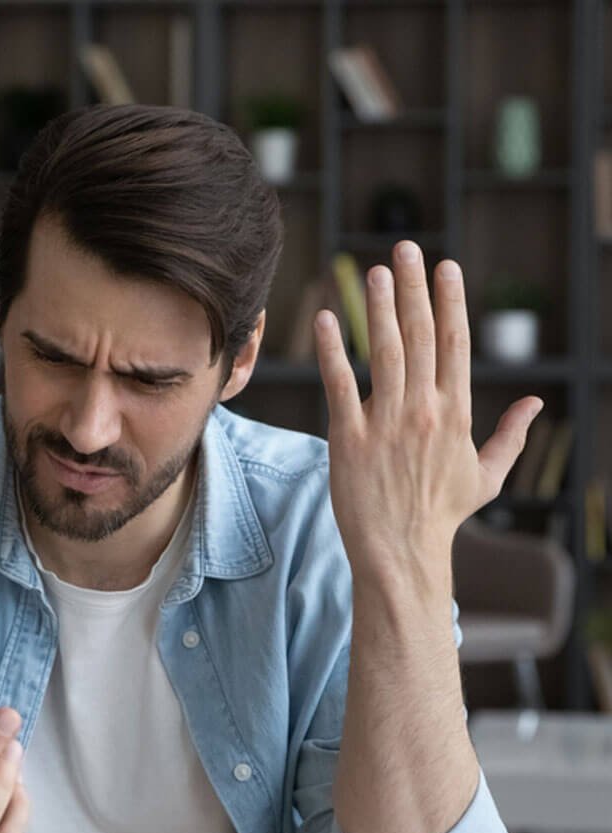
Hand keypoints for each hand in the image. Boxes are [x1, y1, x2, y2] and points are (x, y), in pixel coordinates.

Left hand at [315, 240, 543, 578]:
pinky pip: (340, 386)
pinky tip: (326, 320)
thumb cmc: (441, 515)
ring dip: (379, 308)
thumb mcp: (487, 476)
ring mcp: (386, 423)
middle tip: (405, 249)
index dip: (450, 302)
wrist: (402, 553)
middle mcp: (425, 411)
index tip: (446, 267)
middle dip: (414, 288)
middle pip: (420, 336)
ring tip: (375, 272)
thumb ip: (511, 436)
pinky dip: (332, 352)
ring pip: (384, 353)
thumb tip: (537, 403)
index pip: (455, 344)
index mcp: (457, 413)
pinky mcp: (349, 439)